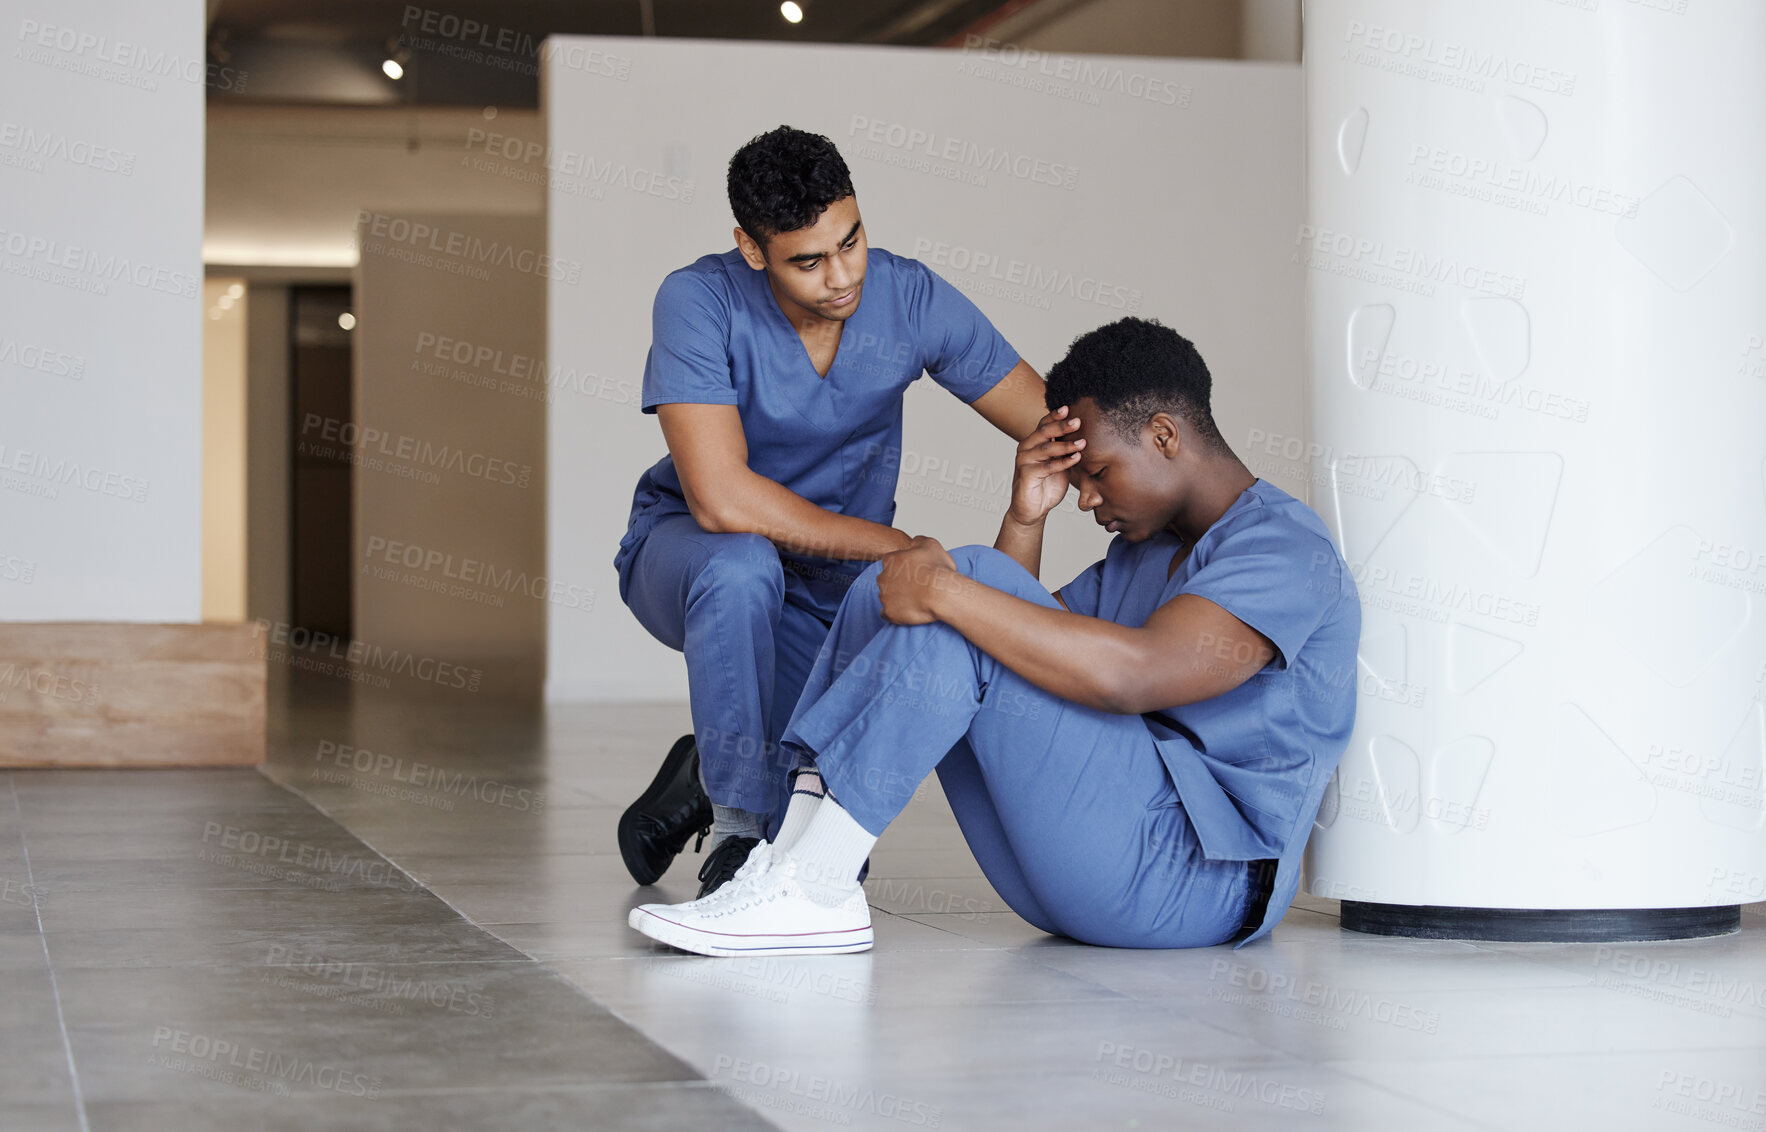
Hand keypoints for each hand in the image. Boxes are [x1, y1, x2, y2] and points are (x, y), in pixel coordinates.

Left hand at [876, 535, 957, 624]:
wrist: (941, 593)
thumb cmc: (937, 570)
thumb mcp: (931, 544)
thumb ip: (918, 541)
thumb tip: (914, 543)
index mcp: (890, 560)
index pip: (891, 563)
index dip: (904, 568)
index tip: (915, 573)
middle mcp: (883, 577)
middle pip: (887, 580)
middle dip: (898, 583)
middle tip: (915, 587)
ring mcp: (884, 596)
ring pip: (887, 597)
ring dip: (897, 598)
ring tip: (915, 600)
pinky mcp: (888, 612)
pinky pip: (887, 613)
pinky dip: (895, 613)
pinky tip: (907, 611)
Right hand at [1007, 405, 1080, 526]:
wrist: (1033, 510)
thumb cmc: (1047, 485)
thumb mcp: (1060, 464)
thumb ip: (1067, 451)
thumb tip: (1085, 435)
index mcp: (1033, 442)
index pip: (1043, 424)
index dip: (1055, 416)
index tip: (1069, 408)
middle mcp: (1026, 448)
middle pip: (1043, 432)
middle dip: (1061, 426)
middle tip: (1077, 421)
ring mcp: (1024, 461)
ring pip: (1046, 448)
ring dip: (1066, 445)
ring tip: (1082, 443)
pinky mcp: (1026, 475)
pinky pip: (1047, 467)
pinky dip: (1063, 462)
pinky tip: (1076, 458)